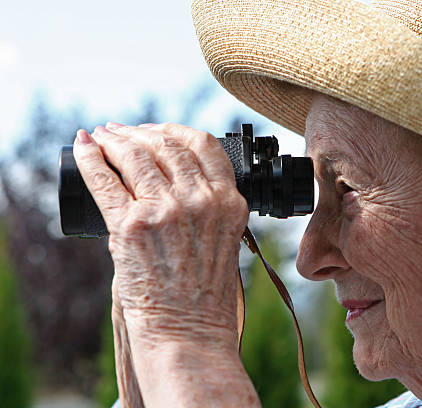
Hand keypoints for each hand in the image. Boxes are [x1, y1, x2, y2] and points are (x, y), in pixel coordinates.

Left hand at [72, 123, 248, 345]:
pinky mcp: (131, 225)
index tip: (156, 131)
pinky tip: (84, 146)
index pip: (203, 144)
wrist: (189, 333)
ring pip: (136, 154)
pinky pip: (104, 179)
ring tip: (103, 136)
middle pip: (167, 144)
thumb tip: (167, 177)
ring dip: (115, 139)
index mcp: (229, 203)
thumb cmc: (206, 297)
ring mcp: (166, 211)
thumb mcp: (223, 241)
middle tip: (122, 131)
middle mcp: (201, 200)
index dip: (174, 130)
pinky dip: (90, 157)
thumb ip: (206, 207)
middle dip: (140, 132)